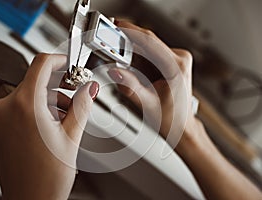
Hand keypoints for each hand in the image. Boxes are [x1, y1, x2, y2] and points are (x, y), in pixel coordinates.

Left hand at [0, 54, 98, 199]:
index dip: (60, 60)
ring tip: (69, 115)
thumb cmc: (46, 178)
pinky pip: (23, 106)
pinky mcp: (2, 126)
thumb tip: (89, 88)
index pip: (41, 64)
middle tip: (78, 93)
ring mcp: (2, 117)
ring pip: (31, 94)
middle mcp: (7, 108)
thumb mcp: (71, 136)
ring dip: (52, 99)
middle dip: (61, 85)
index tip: (71, 64)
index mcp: (25, 105)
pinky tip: (55, 122)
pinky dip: (40, 108)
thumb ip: (82, 105)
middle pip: (37, 80)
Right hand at [108, 21, 198, 151]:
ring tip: (114, 53)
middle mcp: (178, 59)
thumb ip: (130, 87)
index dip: (130, 32)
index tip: (115, 26)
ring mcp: (174, 59)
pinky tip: (126, 61)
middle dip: (126, 39)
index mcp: (177, 66)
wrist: (182, 126)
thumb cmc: (172, 118)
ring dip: (129, 48)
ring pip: (146, 46)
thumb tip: (115, 71)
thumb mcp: (148, 104)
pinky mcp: (168, 62)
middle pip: (147, 41)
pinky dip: (134, 56)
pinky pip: (147, 53)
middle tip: (107, 38)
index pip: (150, 42)